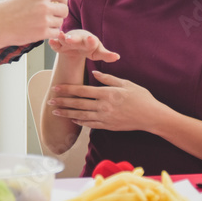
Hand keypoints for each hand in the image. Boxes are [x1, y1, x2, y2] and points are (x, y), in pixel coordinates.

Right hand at [0, 0, 69, 47]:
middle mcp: (44, 4)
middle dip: (59, 13)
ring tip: (43, 25)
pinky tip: (41, 32)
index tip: (55, 5)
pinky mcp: (42, 33)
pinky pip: (56, 33)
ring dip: (55, 24)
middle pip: (64, 9)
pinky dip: (51, 33)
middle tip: (51, 17)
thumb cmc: (4, 11)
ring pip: (60, 22)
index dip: (60, 0)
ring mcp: (44, 19)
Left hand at [47, 70, 164, 131]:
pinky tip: (72, 119)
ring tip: (55, 111)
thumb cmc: (141, 98)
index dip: (68, 89)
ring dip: (67, 113)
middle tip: (50, 100)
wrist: (151, 117)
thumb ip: (108, 79)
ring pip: (81, 115)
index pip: (82, 91)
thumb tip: (94, 74)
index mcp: (107, 93)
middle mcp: (104, 106)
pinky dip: (80, 122)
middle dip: (62, 102)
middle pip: (78, 104)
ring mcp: (105, 118)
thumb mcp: (126, 83)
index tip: (57, 88)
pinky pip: (90, 124)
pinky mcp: (108, 126)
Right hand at [48, 30, 119, 62]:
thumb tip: (117, 57)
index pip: (91, 42)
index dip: (91, 41)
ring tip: (60, 35)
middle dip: (73, 39)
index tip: (91, 39)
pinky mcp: (60, 46)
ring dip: (62, 37)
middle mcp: (79, 39)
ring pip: (64, 39)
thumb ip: (106, 55)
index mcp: (89, 41)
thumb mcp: (98, 52)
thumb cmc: (89, 47)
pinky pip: (56, 44)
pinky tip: (50, 41)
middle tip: (71, 39)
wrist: (77, 43)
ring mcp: (68, 42)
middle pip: (76, 39)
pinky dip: (53, 42)